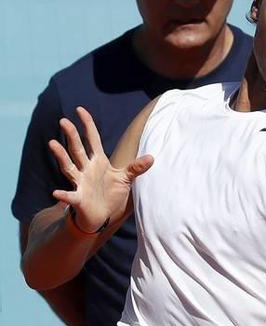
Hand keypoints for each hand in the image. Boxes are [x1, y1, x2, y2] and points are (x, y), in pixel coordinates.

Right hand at [49, 107, 152, 231]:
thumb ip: (136, 167)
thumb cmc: (111, 194)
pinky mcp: (79, 199)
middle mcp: (86, 169)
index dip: (88, 125)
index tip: (80, 110)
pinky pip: (70, 197)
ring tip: (52, 143)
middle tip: (63, 121)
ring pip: (68, 167)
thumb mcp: (126, 178)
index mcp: (98, 162)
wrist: (102, 215)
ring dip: (61, 156)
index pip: (93, 140)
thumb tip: (152, 157)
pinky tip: (56, 193)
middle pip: (78, 149)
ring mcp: (81, 183)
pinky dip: (63, 195)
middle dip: (72, 135)